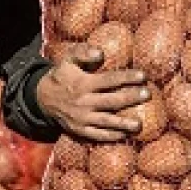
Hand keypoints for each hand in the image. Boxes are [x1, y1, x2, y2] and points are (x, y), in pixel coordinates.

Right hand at [36, 47, 150, 141]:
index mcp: (83, 83)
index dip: (127, 77)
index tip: (143, 75)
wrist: (43, 99)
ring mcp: (82, 119)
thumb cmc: (62, 76)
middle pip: (111, 101)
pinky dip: (111, 136)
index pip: (109, 80)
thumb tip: (101, 53)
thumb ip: (83, 52)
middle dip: (131, 98)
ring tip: (139, 125)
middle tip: (148, 94)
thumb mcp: (67, 59)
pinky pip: (98, 135)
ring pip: (106, 122)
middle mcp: (83, 102)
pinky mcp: (80, 131)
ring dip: (123, 124)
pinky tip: (125, 135)